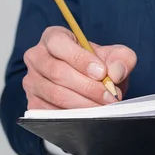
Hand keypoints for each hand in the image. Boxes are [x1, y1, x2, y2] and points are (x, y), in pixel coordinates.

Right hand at [22, 26, 136, 109]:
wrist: (94, 85)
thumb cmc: (100, 65)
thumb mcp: (116, 56)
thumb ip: (122, 58)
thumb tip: (115, 72)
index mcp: (53, 38)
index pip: (59, 44)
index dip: (81, 59)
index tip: (102, 73)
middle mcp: (37, 57)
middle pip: (57, 72)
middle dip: (87, 87)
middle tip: (109, 96)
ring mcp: (32, 81)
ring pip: (55, 94)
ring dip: (84, 103)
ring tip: (104, 106)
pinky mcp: (33, 103)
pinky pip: (51, 112)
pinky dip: (74, 116)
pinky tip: (90, 115)